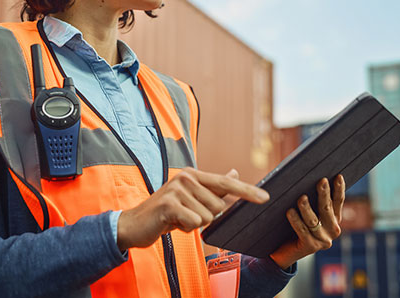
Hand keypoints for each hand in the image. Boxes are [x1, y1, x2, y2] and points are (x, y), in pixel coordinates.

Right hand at [117, 167, 268, 250]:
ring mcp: (177, 189)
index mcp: (194, 175)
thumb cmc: (166, 213)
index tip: (265, 198)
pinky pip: (194, 223)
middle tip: (185, 215)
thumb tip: (235, 172)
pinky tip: (172, 224)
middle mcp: (186, 178)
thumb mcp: (191, 198)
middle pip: (218, 206)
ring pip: (207, 217)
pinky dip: (185, 229)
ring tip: (177, 219)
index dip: (247, 191)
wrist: (134, 224)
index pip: (226, 183)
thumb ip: (213, 187)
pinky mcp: (169, 204)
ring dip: (194, 224)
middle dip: (206, 217)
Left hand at [269, 175, 345, 269]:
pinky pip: (302, 231)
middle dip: (324, 194)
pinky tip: (290, 212)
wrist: (284, 252)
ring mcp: (323, 240)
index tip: (338, 176)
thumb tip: (308, 178)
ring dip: (307, 208)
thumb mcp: (307, 212)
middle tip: (321, 181)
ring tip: (301, 198)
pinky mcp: (311, 247)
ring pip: (313, 220)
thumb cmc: (295, 226)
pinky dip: (296, 221)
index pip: (338, 201)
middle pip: (327, 209)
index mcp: (334, 219)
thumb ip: (312, 200)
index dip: (339, 189)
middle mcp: (333, 230)